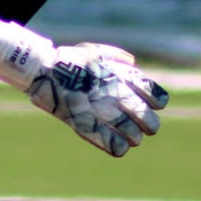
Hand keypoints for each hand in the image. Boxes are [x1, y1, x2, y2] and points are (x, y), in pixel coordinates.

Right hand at [0, 18, 168, 156]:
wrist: (43, 69)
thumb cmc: (71, 60)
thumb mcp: (97, 52)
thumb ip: (117, 58)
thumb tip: (133, 63)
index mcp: (120, 75)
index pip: (152, 92)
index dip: (157, 100)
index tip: (157, 104)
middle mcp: (114, 93)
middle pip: (144, 115)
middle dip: (149, 124)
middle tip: (149, 127)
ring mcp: (99, 110)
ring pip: (129, 132)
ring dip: (134, 137)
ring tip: (134, 138)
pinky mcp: (84, 125)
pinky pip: (108, 143)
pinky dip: (117, 147)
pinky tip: (121, 148)